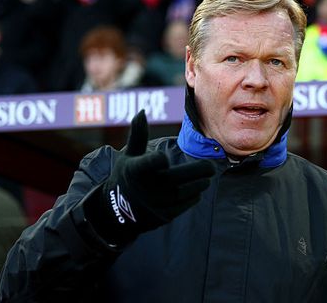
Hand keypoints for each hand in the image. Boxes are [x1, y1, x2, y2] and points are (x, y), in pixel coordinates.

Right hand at [84, 110, 215, 244]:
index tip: (165, 158)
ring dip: (199, 185)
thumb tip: (142, 111)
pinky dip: (193, 197)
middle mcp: (144, 188)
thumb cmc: (127, 176)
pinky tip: (198, 190)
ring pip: (183, 193)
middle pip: (176, 179)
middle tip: (211, 166)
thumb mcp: (128, 156)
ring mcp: (154, 204)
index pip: (147, 164)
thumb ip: (138, 135)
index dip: (157, 160)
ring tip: (207, 178)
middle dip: (198, 172)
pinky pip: (182, 205)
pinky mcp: (162, 215)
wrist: (116, 212)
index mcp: (135, 170)